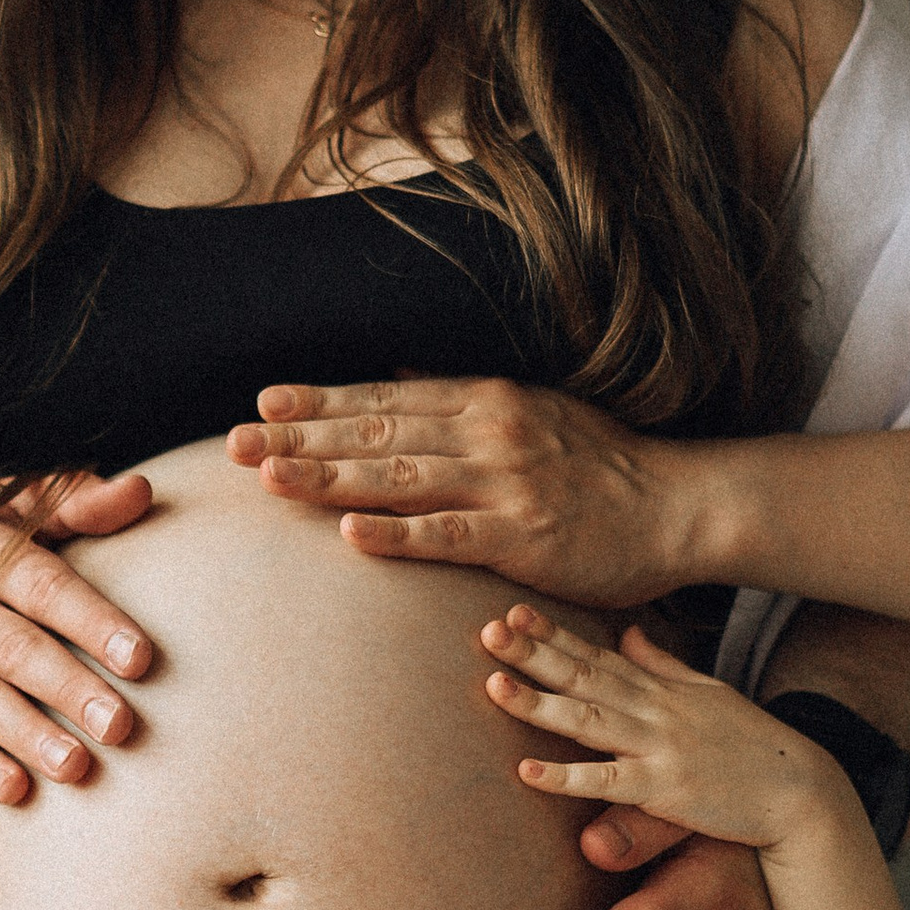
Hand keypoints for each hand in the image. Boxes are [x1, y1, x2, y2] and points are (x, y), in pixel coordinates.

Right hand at [0, 473, 157, 803]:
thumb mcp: (1, 511)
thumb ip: (74, 504)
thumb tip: (141, 492)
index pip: (43, 586)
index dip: (92, 621)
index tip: (139, 658)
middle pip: (16, 650)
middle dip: (69, 688)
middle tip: (121, 724)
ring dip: (28, 735)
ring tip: (76, 766)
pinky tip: (14, 790)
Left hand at [228, 376, 694, 602]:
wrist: (676, 506)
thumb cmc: (600, 466)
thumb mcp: (532, 411)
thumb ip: (462, 396)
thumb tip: (397, 373)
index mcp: (485, 400)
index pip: (385, 399)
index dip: (321, 402)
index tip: (264, 403)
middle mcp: (488, 432)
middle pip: (377, 434)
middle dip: (301, 438)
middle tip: (234, 444)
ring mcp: (504, 484)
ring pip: (400, 479)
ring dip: (329, 478)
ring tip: (270, 477)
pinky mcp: (523, 536)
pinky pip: (448, 534)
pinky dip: (398, 533)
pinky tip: (350, 532)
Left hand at [484, 611, 826, 847]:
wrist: (800, 792)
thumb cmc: (752, 746)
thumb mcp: (708, 692)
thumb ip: (662, 663)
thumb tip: (627, 632)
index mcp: (661, 690)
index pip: (597, 655)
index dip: (553, 633)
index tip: (512, 611)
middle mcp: (656, 711)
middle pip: (583, 677)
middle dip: (534, 653)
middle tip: (488, 631)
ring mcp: (659, 748)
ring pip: (588, 721)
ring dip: (538, 703)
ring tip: (492, 684)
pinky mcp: (665, 790)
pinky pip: (607, 782)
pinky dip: (566, 778)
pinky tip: (526, 772)